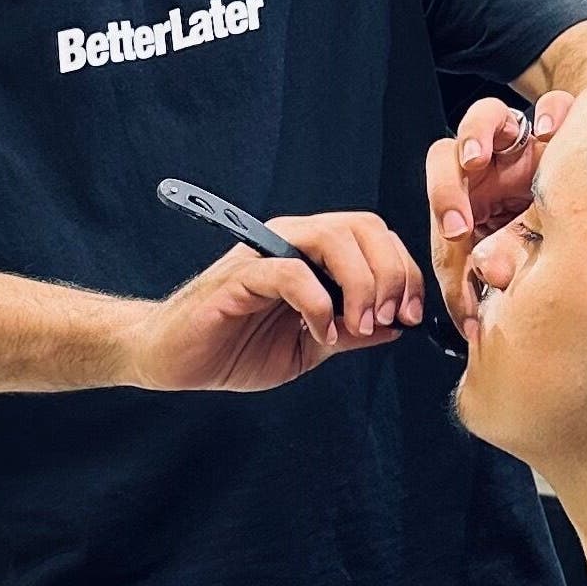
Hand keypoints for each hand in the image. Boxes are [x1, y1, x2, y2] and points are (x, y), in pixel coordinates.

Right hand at [124, 212, 424, 392]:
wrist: (175, 359)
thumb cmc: (235, 347)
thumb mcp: (310, 345)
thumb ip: (351, 332)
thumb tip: (400, 327)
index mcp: (310, 252)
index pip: (373, 236)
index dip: (403, 271)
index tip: (411, 316)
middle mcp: (289, 241)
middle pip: (361, 227)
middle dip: (391, 273)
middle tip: (390, 318)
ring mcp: (263, 253)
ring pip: (331, 238)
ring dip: (360, 283)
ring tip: (359, 324)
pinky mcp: (239, 277)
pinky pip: (290, 272)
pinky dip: (318, 303)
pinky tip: (320, 331)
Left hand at [425, 92, 573, 338]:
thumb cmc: (555, 236)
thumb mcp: (520, 259)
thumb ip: (492, 281)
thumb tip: (473, 322)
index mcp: (471, 196)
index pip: (441, 206)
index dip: (441, 235)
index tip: (455, 249)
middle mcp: (491, 163)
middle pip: (445, 156)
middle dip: (443, 190)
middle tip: (457, 227)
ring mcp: (522, 140)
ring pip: (483, 116)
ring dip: (474, 136)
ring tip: (475, 161)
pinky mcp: (560, 125)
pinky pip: (550, 105)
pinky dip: (550, 113)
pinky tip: (550, 132)